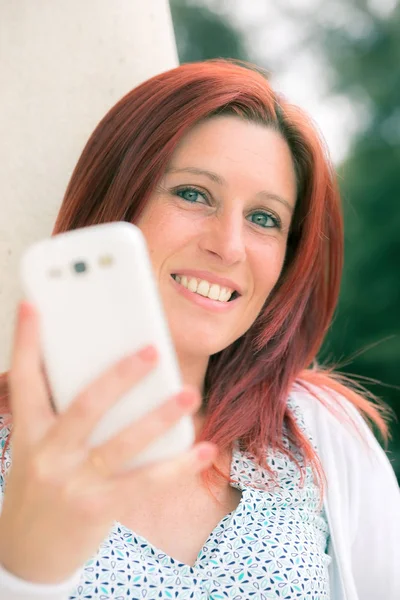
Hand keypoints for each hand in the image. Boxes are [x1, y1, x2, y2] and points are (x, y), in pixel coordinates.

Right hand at [0, 302, 216, 583]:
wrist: (28, 550)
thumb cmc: (40, 485)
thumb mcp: (37, 446)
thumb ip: (61, 411)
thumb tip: (99, 371)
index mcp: (30, 432)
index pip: (24, 379)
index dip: (27, 341)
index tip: (34, 305)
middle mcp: (49, 455)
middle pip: (86, 406)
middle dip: (120, 376)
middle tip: (152, 350)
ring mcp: (75, 483)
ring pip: (122, 444)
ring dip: (159, 417)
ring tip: (189, 395)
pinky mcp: (100, 508)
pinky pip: (146, 483)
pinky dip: (178, 466)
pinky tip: (205, 450)